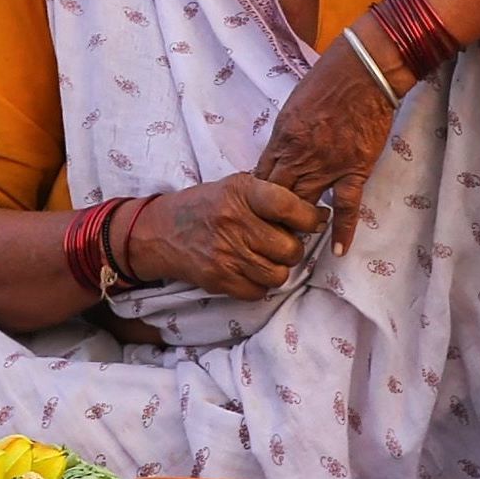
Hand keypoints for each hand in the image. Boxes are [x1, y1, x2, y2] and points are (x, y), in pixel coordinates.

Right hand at [134, 176, 322, 300]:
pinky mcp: (219, 279)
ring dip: (276, 269)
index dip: (309, 217)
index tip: (314, 221)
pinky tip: (248, 270)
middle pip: (290, 249)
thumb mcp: (234, 187)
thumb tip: (318, 215)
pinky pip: (258, 291)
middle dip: (292, 248)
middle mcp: (234, 222)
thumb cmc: (206, 206)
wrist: (161, 232)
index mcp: (241, 193)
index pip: (289, 207)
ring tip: (264, 257)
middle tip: (282, 243)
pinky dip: (258, 285)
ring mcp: (226, 253)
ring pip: (278, 274)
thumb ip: (271, 196)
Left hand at [255, 24, 405, 254]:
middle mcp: (299, 156)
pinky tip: (336, 250)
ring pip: (304, 204)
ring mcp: (326, 165)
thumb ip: (286, 134)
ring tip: (292, 245)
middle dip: (270, 218)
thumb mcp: (293, 106)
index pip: (261, 178)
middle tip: (268, 237)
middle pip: (277, 197)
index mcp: (282, 138)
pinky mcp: (354, 169)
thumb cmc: (327, 80)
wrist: (363, 71)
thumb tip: (279, 154)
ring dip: (297, 224)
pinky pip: (346, 205)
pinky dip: (341, 229)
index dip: (257, 198)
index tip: (254, 213)